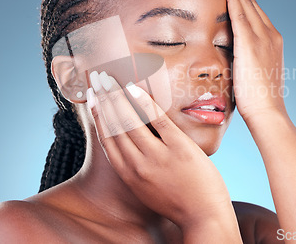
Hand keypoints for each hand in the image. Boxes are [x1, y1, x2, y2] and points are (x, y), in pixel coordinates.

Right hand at [86, 71, 237, 231]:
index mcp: (128, 174)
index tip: (92, 98)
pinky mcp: (178, 148)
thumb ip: (136, 167)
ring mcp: (157, 156)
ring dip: (117, 96)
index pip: (107, 138)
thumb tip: (131, 143)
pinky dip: (143, 102)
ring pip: (130, 120)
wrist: (204, 218)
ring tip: (110, 78)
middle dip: (104, 98)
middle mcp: (137, 165)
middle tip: (97, 78)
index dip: (97, 115)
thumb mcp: (147, 188)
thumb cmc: (178, 202)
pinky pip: (157, 120)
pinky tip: (134, 87)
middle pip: (114, 125)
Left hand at [217, 0, 287, 123]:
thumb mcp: (251, 74)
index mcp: (271, 41)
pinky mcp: (252, 44)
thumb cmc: (257, 100)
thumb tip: (231, 58)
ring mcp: (263, 37)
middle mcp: (270, 34)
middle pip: (250, 1)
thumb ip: (243, 59)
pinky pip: (241, 14)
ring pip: (246, 2)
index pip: (252, 11)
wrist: (268, 114)